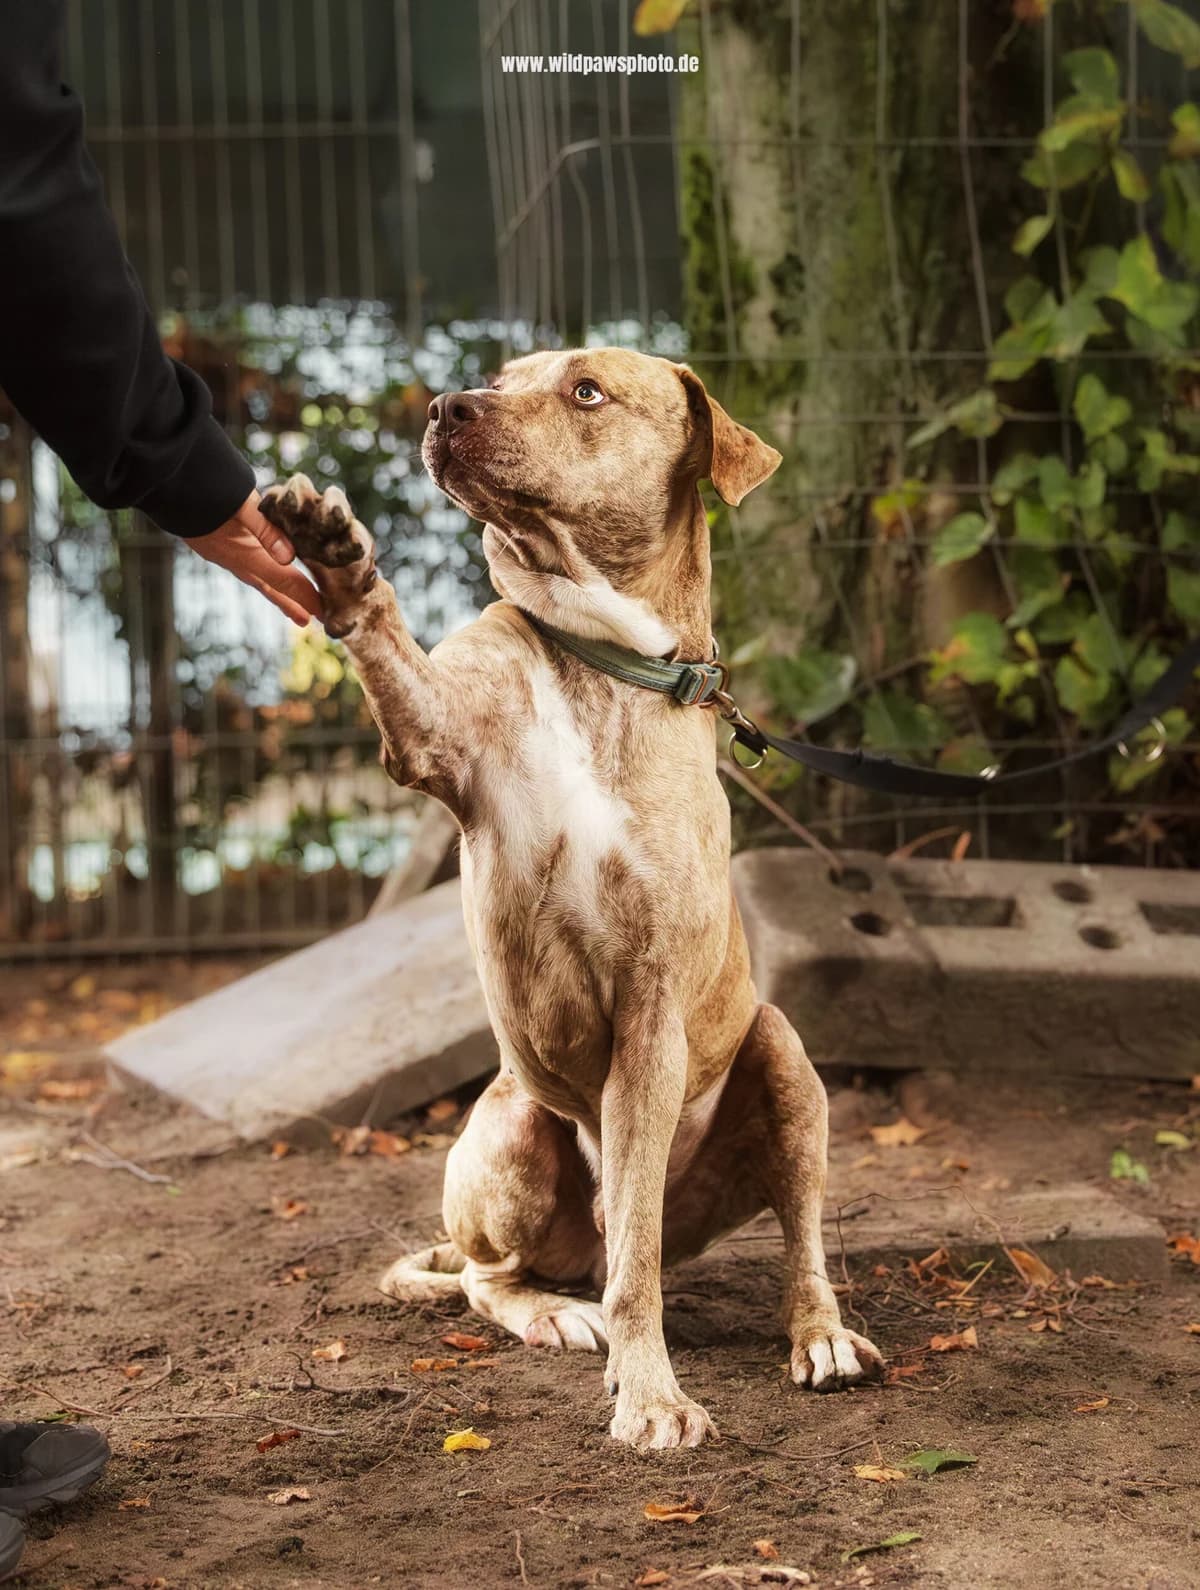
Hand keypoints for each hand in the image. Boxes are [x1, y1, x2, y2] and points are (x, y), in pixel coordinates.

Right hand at [185, 491, 322, 626]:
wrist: (160, 481)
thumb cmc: (203, 487)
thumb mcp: (239, 503)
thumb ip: (265, 528)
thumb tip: (289, 557)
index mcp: (243, 553)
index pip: (282, 579)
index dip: (303, 596)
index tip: (323, 612)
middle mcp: (233, 558)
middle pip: (269, 587)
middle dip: (290, 603)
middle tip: (308, 621)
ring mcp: (221, 552)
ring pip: (257, 579)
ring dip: (277, 593)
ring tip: (292, 608)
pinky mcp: (213, 544)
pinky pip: (245, 566)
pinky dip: (260, 575)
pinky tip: (263, 572)